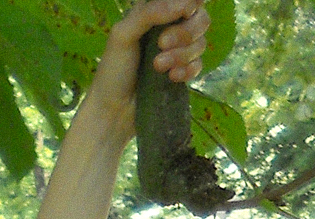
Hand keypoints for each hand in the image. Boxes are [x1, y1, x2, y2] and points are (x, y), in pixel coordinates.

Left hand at [87, 0, 210, 140]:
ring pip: (201, 42)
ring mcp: (178, 52)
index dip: (190, 4)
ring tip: (157, 67)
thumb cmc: (113, 71)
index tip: (185, 12)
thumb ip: (149, 13)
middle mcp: (170, 28)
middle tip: (161, 44)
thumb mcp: (123, 35)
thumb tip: (184, 4)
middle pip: (200, 19)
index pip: (186, 0)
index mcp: (155, 12)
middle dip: (185, 32)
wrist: (113, 112)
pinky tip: (172, 78)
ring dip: (182, 54)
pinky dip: (188, 71)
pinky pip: (198, 65)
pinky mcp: (182, 73)